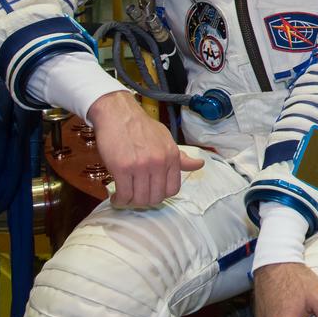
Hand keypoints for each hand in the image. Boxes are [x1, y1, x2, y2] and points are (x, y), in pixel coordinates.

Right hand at [87, 91, 202, 206]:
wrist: (119, 113)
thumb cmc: (141, 126)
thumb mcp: (166, 139)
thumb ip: (180, 157)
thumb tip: (200, 165)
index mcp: (172, 156)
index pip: (173, 189)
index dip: (162, 195)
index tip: (152, 193)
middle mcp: (159, 162)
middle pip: (156, 197)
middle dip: (145, 201)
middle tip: (136, 196)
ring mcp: (140, 166)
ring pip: (140, 198)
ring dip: (131, 202)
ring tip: (125, 198)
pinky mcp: (122, 168)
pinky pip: (124, 194)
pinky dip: (120, 200)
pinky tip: (117, 197)